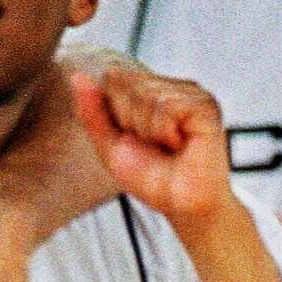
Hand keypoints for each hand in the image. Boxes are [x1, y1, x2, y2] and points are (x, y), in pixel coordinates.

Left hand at [71, 68, 233, 224]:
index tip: (130, 135)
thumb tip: (77, 77)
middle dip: (129, 121)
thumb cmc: (150, 176)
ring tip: (166, 145)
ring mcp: (189, 93)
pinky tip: (179, 143)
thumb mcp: (108, 144)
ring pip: (147, 94)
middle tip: (151, 144)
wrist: (180, 204)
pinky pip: (168, 106)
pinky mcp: (205, 105)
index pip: (111, 77)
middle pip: (127, 82)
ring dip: (147, 130)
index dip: (112, 111)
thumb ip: (91, 112)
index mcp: (147, 90)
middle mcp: (169, 86)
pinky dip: (164, 131)